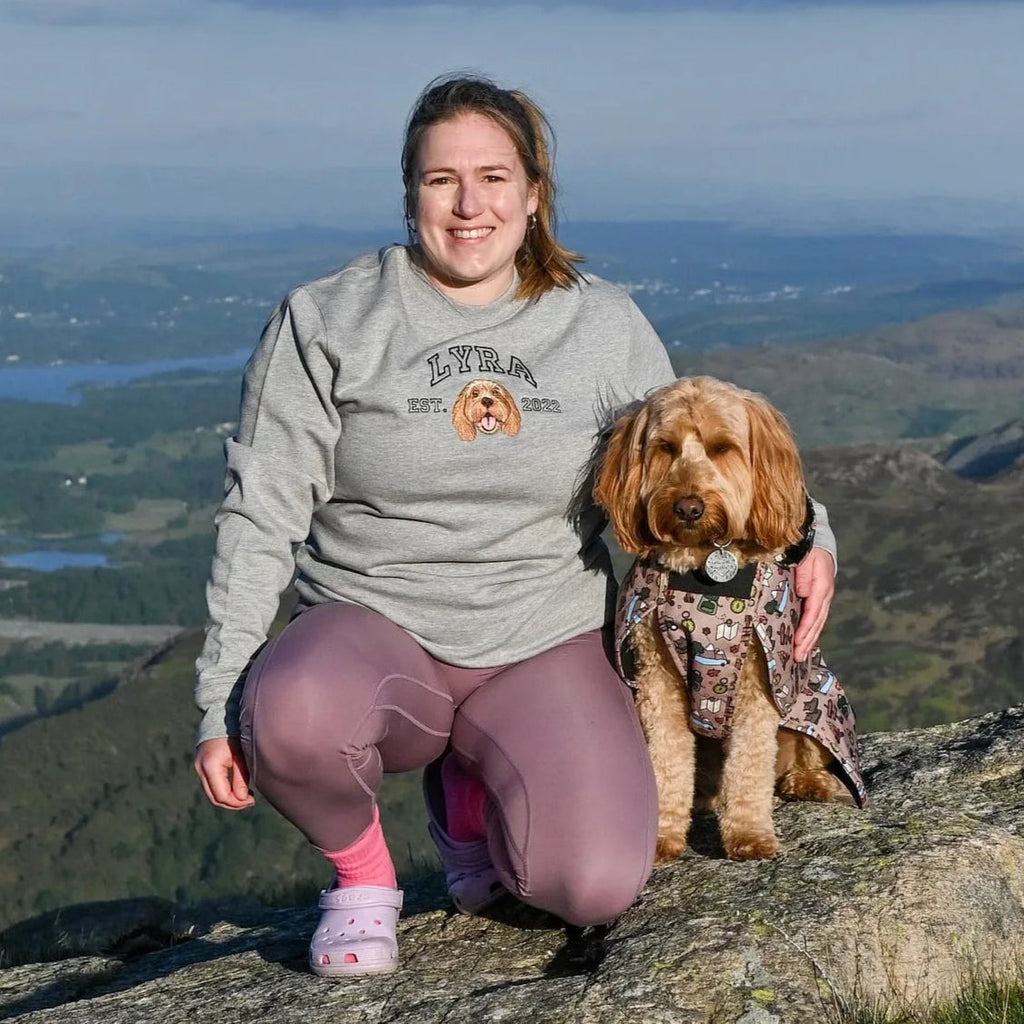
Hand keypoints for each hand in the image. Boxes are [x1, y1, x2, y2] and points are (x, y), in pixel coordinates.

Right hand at [194, 736, 254, 809]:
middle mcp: (200, 768)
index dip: (237, 803)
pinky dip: (223, 789)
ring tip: (246, 795)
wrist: (222, 716)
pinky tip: (237, 787)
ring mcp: (199, 767)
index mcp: (210, 766)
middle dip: (232, 803)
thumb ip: (241, 778)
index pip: (222, 795)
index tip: (252, 800)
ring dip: (228, 798)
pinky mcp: (201, 766)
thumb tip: (242, 799)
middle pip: (214, 798)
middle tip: (250, 801)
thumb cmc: (236, 733)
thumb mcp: (241, 755)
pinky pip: (211, 784)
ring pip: (212, 793)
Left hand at [792, 546, 834, 662]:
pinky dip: (810, 632)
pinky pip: (815, 618)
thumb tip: (802, 593)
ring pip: (817, 623)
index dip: (805, 628)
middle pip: (816, 622)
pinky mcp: (818, 599)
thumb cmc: (809, 550)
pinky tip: (804, 642)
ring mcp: (822, 598)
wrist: (817, 543)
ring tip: (800, 655)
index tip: (797, 641)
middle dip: (807, 641)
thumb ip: (804, 575)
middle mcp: (824, 595)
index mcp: (822, 586)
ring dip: (809, 640)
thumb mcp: (806, 558)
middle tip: (798, 657)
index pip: (813, 611)